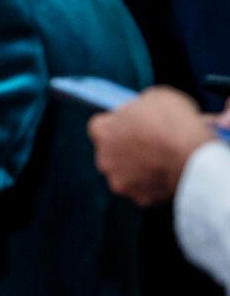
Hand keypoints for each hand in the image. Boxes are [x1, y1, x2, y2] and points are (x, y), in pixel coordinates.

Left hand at [88, 86, 215, 205]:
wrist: (193, 156)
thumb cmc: (173, 122)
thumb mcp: (154, 98)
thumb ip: (138, 107)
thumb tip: (139, 111)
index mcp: (101, 130)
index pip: (101, 126)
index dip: (119, 125)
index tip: (134, 125)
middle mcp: (103, 158)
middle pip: (112, 152)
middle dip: (128, 150)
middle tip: (152, 145)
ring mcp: (119, 180)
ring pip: (127, 174)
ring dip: (140, 169)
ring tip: (164, 161)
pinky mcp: (139, 198)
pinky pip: (145, 190)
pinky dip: (155, 185)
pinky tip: (170, 175)